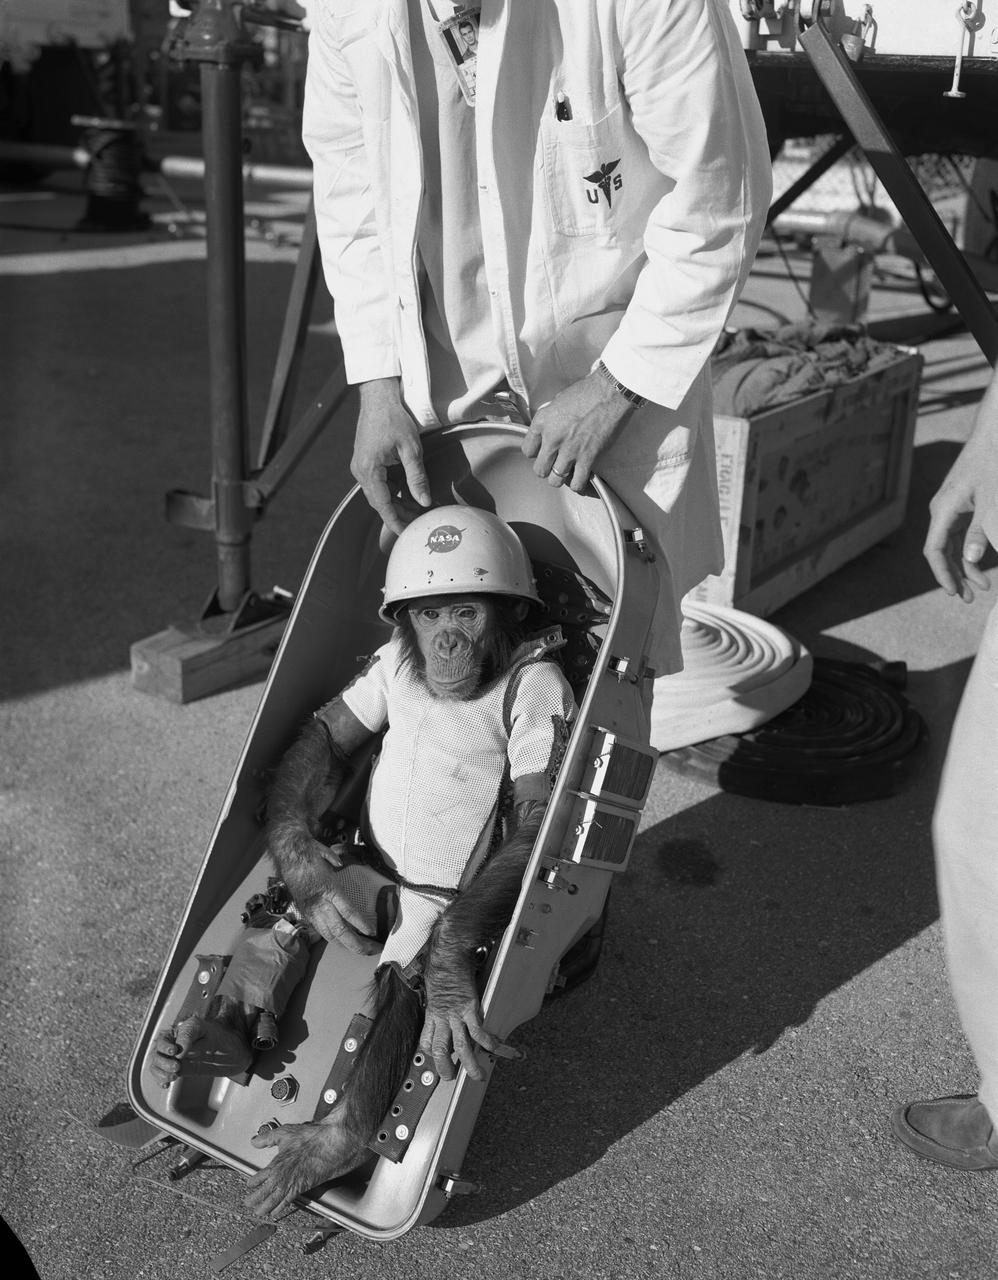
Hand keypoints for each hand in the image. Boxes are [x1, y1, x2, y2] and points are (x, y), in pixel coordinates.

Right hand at [301, 859, 380, 954]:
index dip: (360, 923)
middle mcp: (319, 904)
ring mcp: (311, 911)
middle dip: (357, 943)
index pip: (347, 911)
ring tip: (363, 950)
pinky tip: (346, 943)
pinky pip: (322, 931)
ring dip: (347, 945)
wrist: (286, 857)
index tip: (372, 932)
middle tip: (373, 949)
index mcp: (327, 889)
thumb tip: (340, 863)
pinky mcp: (307, 914)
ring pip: (330, 936)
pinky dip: (336, 940)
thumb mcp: (325, 853)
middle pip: (339, 930)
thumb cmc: (307, 854)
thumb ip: (335, 860)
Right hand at [351, 377, 431, 535]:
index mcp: (369, 470)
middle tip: (419, 523)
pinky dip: (391, 492)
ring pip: (378, 495)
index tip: (406, 534)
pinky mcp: (365, 463)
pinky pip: (378, 484)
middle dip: (398, 515)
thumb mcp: (411, 449)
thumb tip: (424, 502)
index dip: (395, 522)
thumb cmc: (394, 419)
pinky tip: (407, 495)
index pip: (382, 505)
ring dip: (395, 504)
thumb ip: (417, 478)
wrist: (378, 397)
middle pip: (379, 503)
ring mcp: (361, 467)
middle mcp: (361, 471)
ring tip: (416, 511)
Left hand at [419, 961, 497, 1081]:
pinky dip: (488, 1041)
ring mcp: (456, 1013)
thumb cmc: (441, 964)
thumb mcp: (432, 986)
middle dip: (445, 1068)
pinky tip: (496, 1047)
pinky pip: (478, 1031)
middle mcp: (442, 1016)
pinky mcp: (470, 1007)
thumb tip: (442, 1002)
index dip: (431, 1054)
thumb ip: (437, 999)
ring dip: (470, 1064)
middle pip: (440, 1050)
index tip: (438, 1058)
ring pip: (461, 1047)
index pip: (426, 1041)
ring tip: (478, 1075)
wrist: (449, 953)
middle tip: (452, 1077)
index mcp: (432, 1012)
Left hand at [521, 370, 633, 491]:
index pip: (527, 450)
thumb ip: (550, 420)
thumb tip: (550, 431)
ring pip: (555, 480)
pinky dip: (578, 485)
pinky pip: (577, 483)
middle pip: (539, 469)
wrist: (610, 392)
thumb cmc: (587, 391)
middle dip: (546, 469)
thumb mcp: (558, 401)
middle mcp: (552, 438)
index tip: (543, 451)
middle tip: (555, 464)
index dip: (535, 453)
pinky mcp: (587, 458)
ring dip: (561, 478)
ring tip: (567, 472)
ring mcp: (569, 450)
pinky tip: (581, 478)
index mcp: (542, 422)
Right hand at [924, 389, 997, 600]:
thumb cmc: (994, 464)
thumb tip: (971, 561)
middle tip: (969, 598)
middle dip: (955, 576)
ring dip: (967, 566)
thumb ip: (981, 533)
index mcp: (944, 510)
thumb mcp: (992, 502)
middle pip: (942, 551)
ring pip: (953, 545)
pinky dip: (972, 550)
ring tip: (982, 586)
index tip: (955, 593)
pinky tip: (982, 562)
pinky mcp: (964, 504)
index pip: (935, 550)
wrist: (995, 435)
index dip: (943, 574)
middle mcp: (943, 511)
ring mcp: (952, 508)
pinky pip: (962, 533)